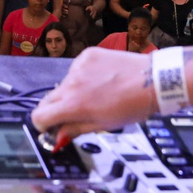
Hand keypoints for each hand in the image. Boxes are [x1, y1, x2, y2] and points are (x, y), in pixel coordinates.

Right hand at [31, 48, 155, 144]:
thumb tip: (57, 136)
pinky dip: (83, 77)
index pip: (39, 116)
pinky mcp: (87, 55)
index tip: (52, 127)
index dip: (44, 125)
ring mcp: (78, 67)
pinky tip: (101, 81)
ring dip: (72, 92)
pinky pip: (76, 70)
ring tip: (96, 95)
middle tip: (74, 114)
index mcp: (74, 105)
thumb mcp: (103, 125)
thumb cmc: (132, 106)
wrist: (152, 80)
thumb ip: (75, 129)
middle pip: (47, 100)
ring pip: (63, 84)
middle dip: (55, 110)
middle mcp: (72, 83)